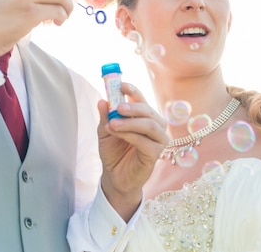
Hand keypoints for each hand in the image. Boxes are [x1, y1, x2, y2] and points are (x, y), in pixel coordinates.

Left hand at [97, 82, 167, 220]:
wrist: (114, 177)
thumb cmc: (113, 152)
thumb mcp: (105, 131)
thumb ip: (106, 117)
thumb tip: (102, 101)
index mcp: (145, 117)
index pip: (142, 100)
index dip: (133, 91)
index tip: (121, 85)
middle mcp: (156, 126)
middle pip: (148, 111)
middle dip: (133, 107)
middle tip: (117, 107)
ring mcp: (159, 140)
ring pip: (149, 125)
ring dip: (130, 122)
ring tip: (113, 124)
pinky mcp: (156, 154)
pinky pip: (145, 141)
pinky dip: (130, 135)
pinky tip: (118, 134)